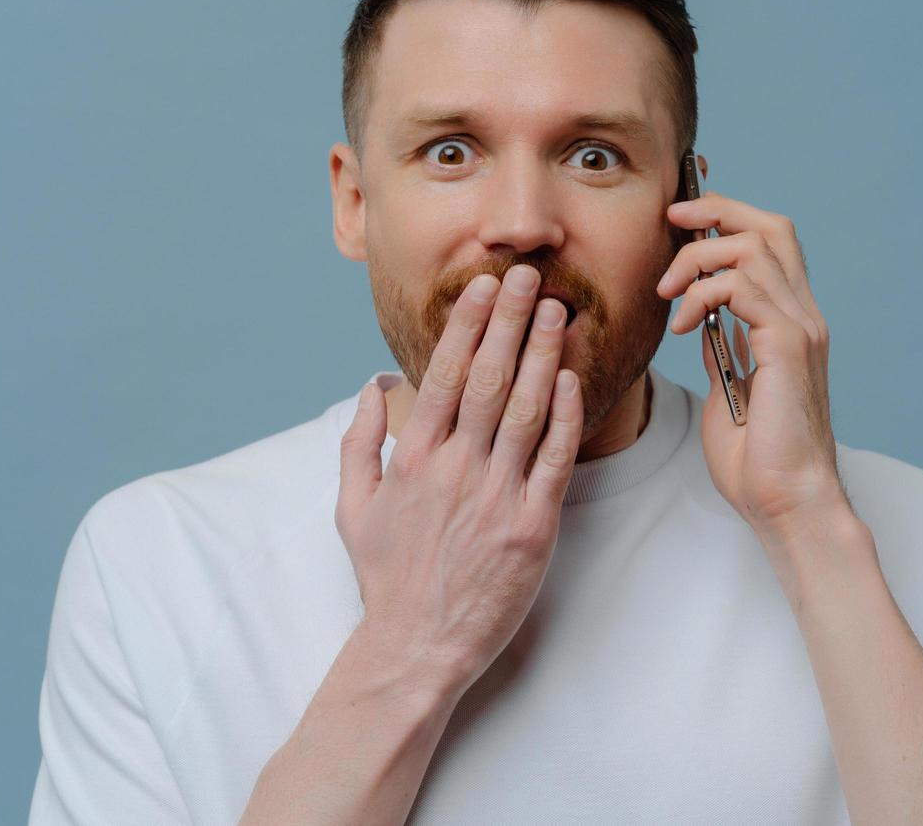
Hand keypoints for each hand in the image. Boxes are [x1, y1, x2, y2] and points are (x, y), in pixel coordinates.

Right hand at [336, 264, 582, 690]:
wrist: (416, 645)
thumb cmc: (385, 576)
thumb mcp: (351, 506)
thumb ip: (358, 441)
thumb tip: (373, 385)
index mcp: (413, 458)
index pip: (444, 374)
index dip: (467, 324)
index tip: (482, 285)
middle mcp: (454, 469)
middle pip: (488, 378)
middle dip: (508, 320)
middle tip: (526, 276)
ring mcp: (495, 497)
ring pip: (524, 410)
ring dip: (541, 354)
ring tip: (556, 312)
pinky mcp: (532, 528)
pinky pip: (553, 460)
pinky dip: (563, 417)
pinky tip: (571, 379)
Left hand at [656, 190, 849, 545]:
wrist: (786, 501)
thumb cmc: (758, 459)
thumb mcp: (729, 387)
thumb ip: (724, 348)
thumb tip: (704, 320)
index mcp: (791, 323)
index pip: (770, 242)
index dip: (727, 217)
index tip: (680, 223)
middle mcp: (803, 316)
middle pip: (770, 226)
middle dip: (716, 210)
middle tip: (672, 221)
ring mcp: (800, 328)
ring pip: (753, 246)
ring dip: (697, 258)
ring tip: (668, 295)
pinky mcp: (787, 346)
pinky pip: (745, 286)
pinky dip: (704, 293)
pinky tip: (683, 324)